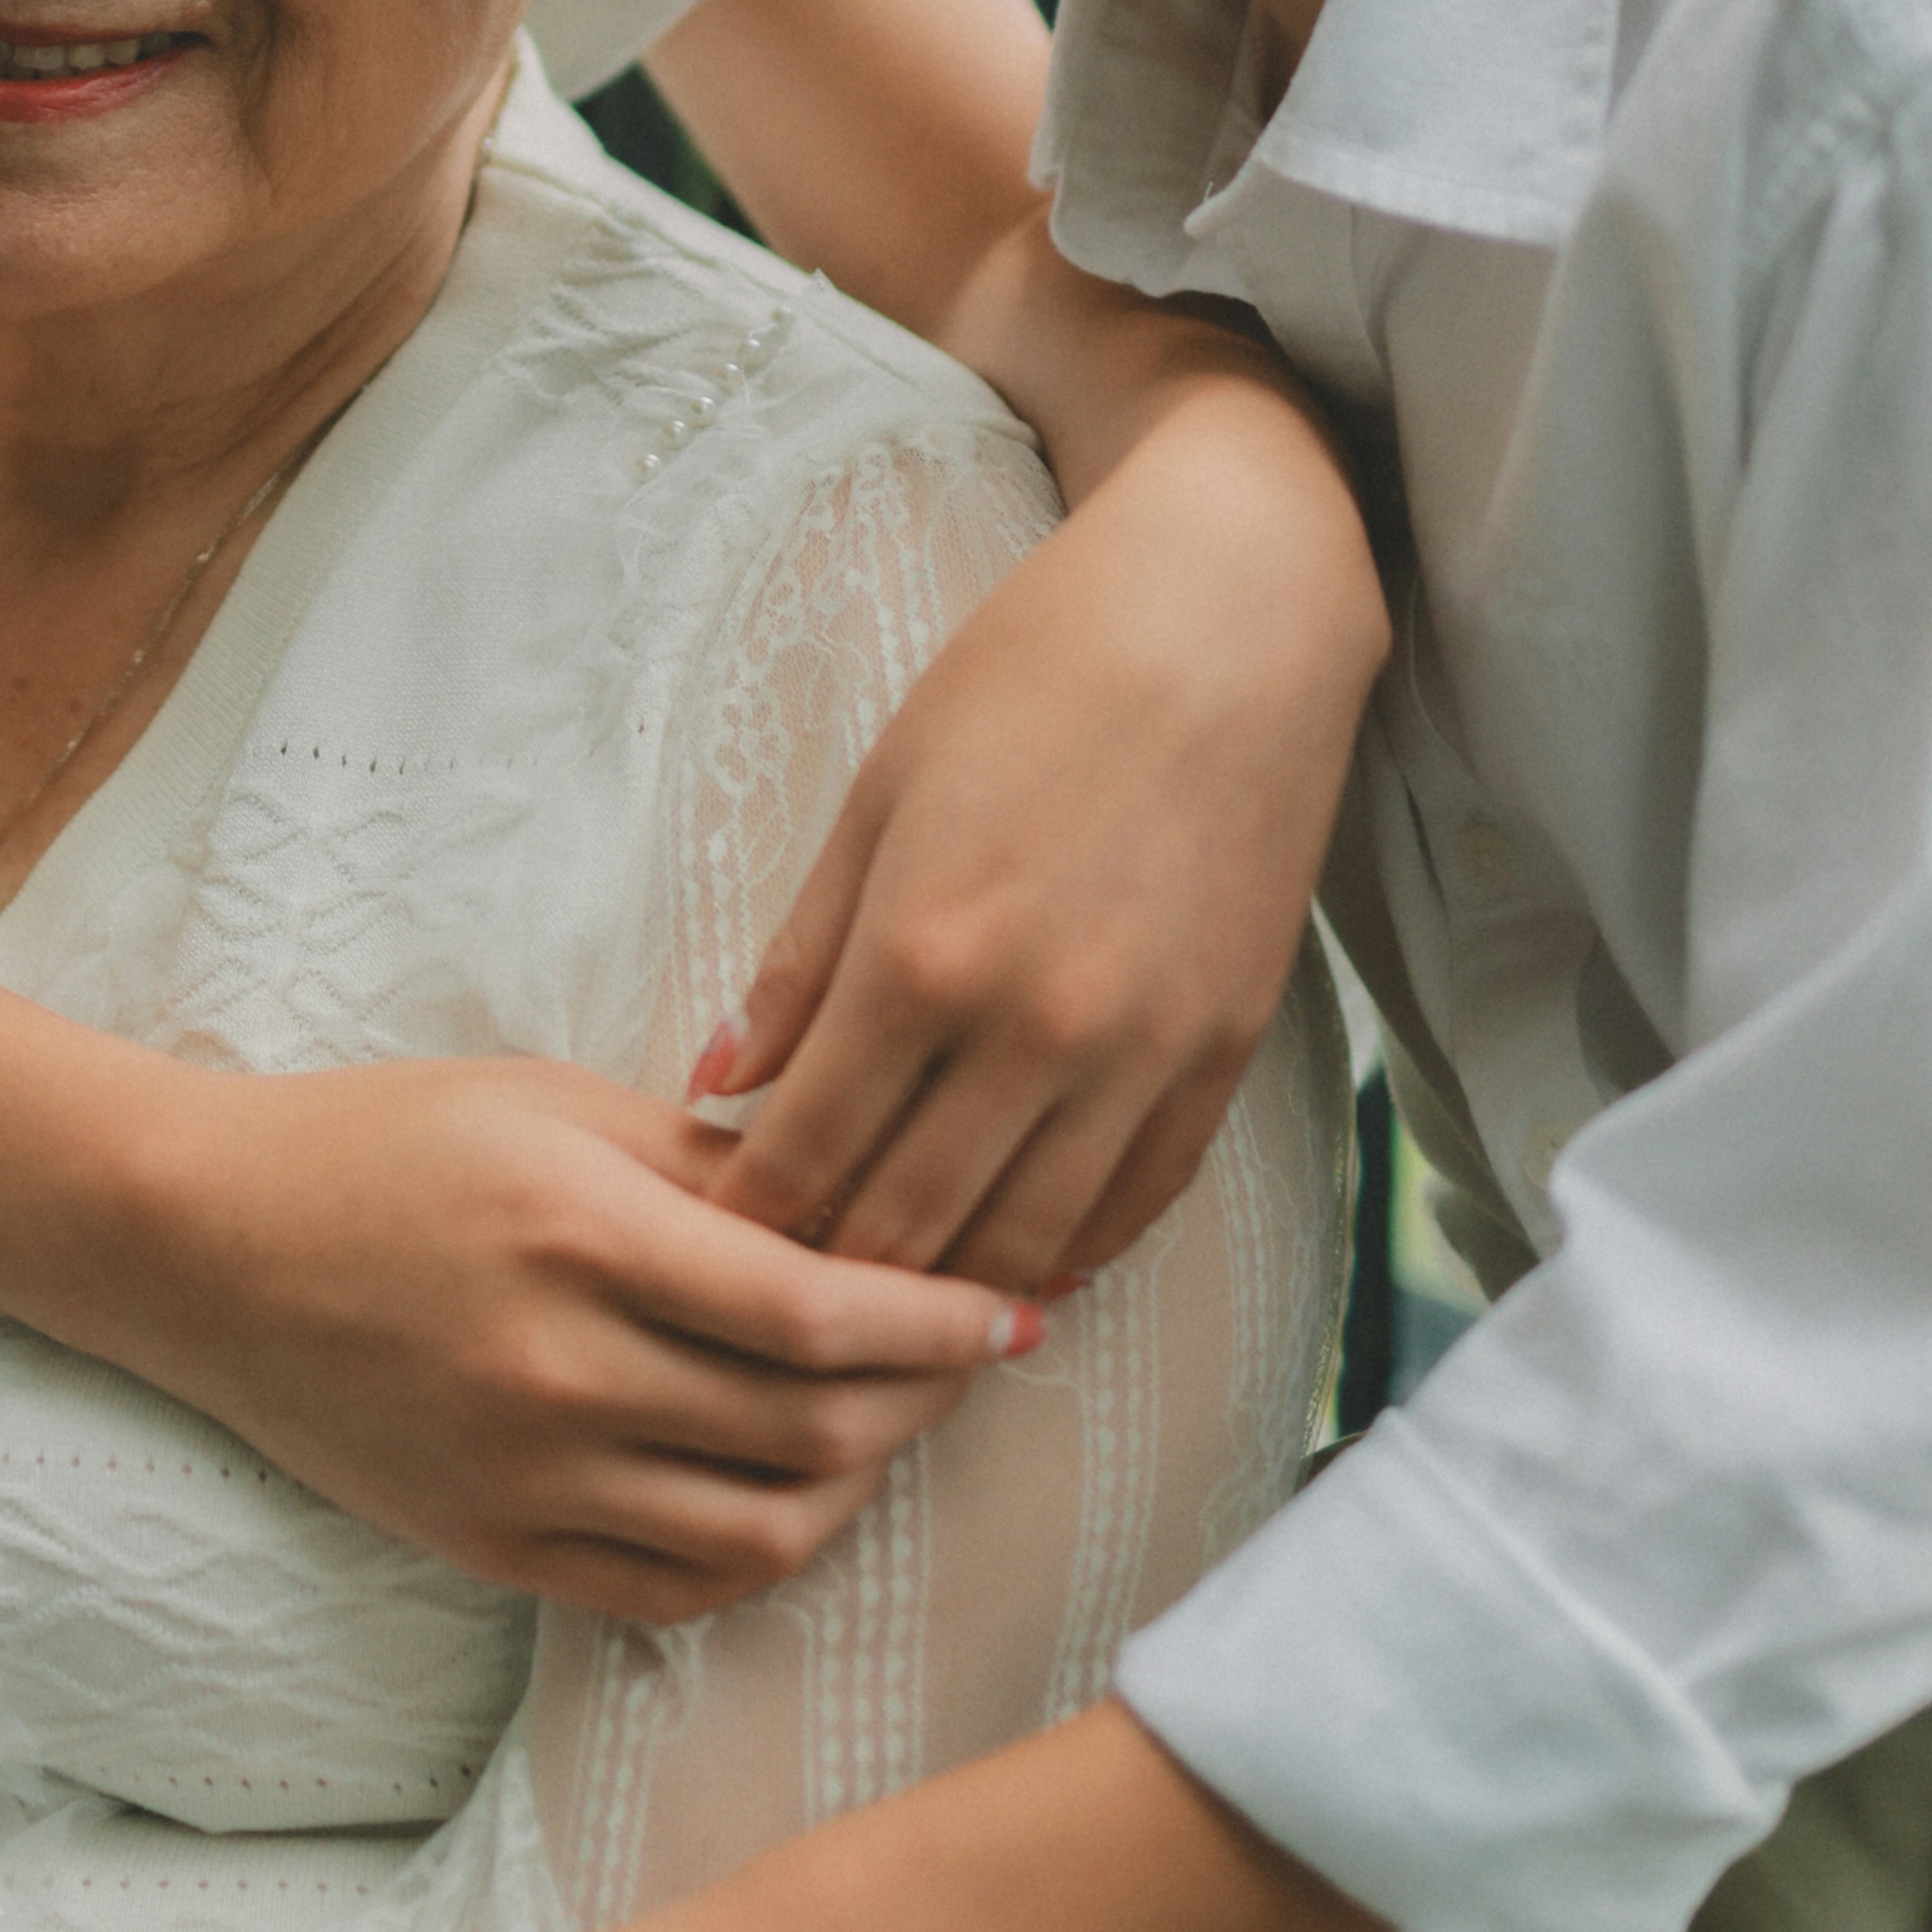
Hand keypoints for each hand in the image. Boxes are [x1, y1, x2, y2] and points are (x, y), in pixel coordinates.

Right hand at [137, 1059, 1035, 1617]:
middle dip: (924, 1397)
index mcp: (580, 1235)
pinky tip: (792, 1490)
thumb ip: (717, 1166)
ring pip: (763, 1529)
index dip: (940, 1323)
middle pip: (810, 1427)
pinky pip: (675, 1589)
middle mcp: (557, 1371)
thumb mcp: (558, 1105)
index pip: (817, 1314)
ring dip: (858, 1483)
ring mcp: (523, 1476)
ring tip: (887, 1422)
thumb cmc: (388, 1144)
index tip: (1010, 1307)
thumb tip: (872, 1209)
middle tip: (971, 1357)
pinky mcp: (494, 1547)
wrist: (207, 1245)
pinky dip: (761, 1551)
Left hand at [692, 350, 1384, 1287]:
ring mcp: (1141, 1054)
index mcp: (923, 958)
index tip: (703, 1250)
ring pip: (1024, 1248)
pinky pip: (1135, 1204)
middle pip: (908, 1230)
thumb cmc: (1030, 680)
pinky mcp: (1224, 1055)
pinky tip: (1015, 1269)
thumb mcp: (879, 797)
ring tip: (884, 1309)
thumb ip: (800, 958)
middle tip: (776, 1306)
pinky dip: (1067, 1253)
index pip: (807, 1157)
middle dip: (829, 1287)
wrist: (1228, 621)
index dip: (745, 1224)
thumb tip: (718, 1083)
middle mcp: (1035, 1030)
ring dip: (946, 1293)